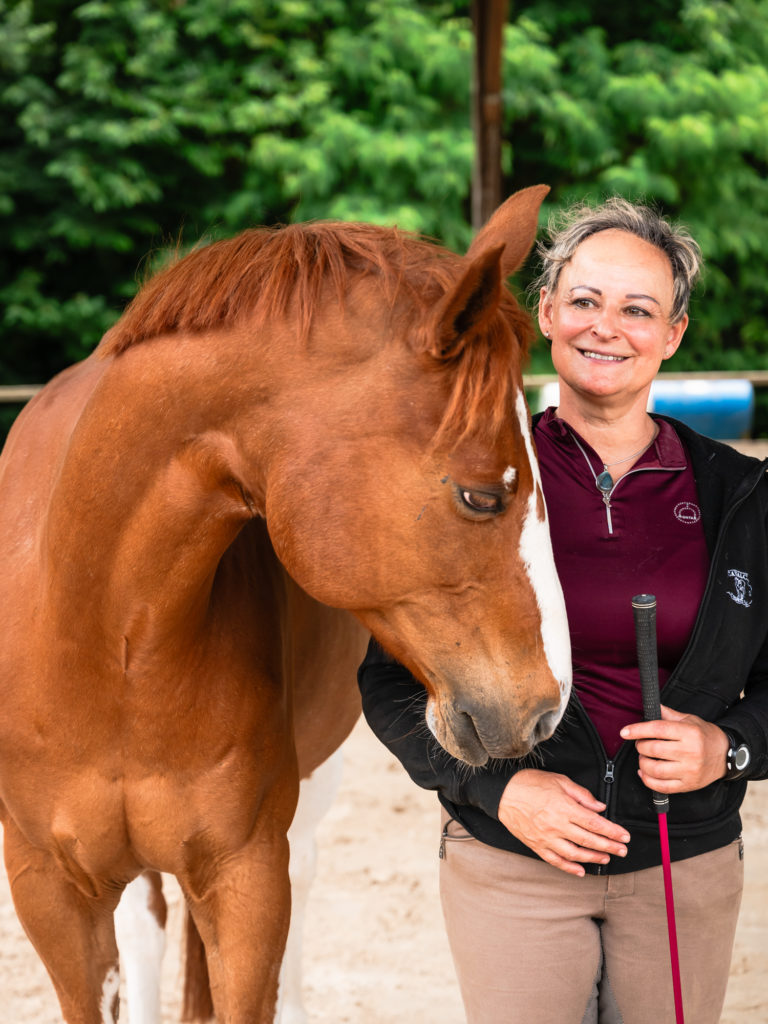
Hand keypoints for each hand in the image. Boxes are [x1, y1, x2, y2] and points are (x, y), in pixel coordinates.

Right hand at [497, 769, 629, 876]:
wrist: (503, 793)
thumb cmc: (530, 783)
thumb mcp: (559, 780)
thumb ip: (581, 795)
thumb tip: (599, 807)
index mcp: (564, 807)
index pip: (595, 823)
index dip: (612, 831)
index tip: (624, 836)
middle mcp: (557, 825)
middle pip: (589, 840)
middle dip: (609, 846)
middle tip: (622, 850)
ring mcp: (546, 838)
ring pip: (575, 854)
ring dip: (593, 858)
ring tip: (606, 859)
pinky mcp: (536, 845)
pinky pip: (555, 861)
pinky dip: (569, 868)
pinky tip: (581, 871)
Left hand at [619, 704, 729, 793]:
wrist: (726, 755)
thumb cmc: (705, 735)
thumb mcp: (689, 719)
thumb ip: (668, 714)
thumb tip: (652, 705)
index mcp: (689, 733)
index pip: (657, 730)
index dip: (637, 730)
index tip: (625, 732)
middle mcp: (690, 752)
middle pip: (653, 750)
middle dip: (640, 746)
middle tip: (640, 744)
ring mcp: (689, 770)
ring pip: (655, 769)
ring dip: (642, 763)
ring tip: (644, 758)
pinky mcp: (688, 785)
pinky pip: (662, 787)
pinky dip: (647, 780)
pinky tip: (644, 773)